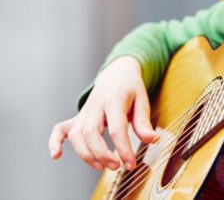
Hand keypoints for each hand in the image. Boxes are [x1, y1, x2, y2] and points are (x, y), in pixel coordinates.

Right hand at [49, 56, 158, 170]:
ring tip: (102, 166)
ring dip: (86, 154)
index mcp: (114, 99)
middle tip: (116, 166)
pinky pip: (60, 128)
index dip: (124, 149)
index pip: (116, 128)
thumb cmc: (131, 88)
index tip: (131, 164)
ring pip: (77, 135)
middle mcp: (96, 105)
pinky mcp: (78, 117)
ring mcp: (85, 111)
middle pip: (92, 133)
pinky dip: (55, 141)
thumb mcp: (142, 100)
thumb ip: (143, 122)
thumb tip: (152, 141)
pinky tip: (56, 155)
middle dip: (102, 154)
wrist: (117, 72)